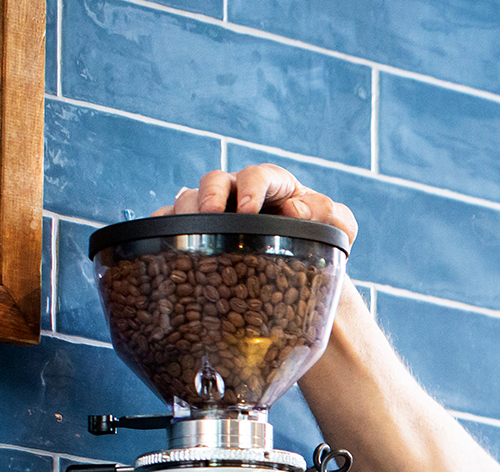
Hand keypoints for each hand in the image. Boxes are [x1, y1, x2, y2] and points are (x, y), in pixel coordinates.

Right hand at [156, 164, 357, 244]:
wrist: (306, 269)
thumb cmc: (322, 240)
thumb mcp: (340, 229)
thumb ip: (331, 214)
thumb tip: (297, 208)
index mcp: (273, 184)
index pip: (258, 175)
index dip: (251, 188)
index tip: (250, 210)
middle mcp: (238, 193)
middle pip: (214, 181)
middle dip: (209, 195)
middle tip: (211, 215)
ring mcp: (215, 212)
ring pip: (188, 200)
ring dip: (184, 214)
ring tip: (186, 235)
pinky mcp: (198, 232)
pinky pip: (172, 224)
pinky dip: (162, 229)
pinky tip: (159, 244)